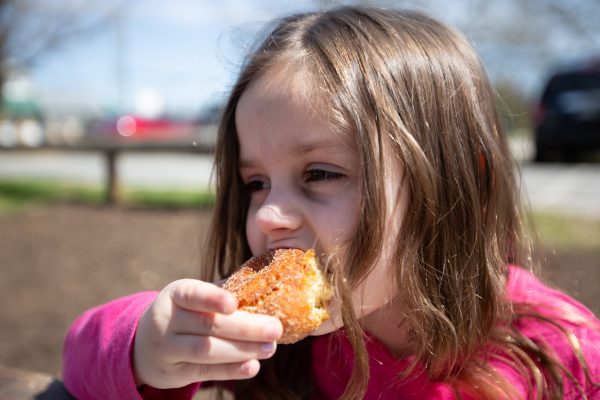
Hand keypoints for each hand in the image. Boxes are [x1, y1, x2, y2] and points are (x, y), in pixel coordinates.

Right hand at [133, 279, 282, 388]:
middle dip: (246, 327)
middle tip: (275, 328)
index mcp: (175, 294)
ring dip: (242, 350)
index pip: (192, 294)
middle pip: (208, 325)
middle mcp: (166, 320)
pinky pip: (205, 371)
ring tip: (270, 348)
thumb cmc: (184, 313)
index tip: (235, 303)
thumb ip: (222, 292)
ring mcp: (168, 348)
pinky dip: (231, 370)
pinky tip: (253, 366)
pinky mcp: (174, 373)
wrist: (144, 345)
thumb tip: (265, 286)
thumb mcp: (193, 298)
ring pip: (207, 350)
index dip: (213, 298)